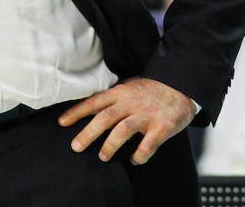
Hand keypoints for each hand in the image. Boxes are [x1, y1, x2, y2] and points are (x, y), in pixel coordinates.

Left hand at [58, 77, 196, 164]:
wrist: (182, 85)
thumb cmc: (152, 89)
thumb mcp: (129, 86)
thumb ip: (113, 97)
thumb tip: (91, 108)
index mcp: (120, 92)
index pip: (94, 102)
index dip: (77, 112)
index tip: (62, 123)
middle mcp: (131, 102)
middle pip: (105, 118)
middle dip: (88, 133)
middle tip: (75, 147)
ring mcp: (147, 114)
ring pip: (123, 130)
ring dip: (110, 145)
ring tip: (102, 156)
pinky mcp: (163, 126)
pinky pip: (149, 144)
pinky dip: (140, 154)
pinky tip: (135, 160)